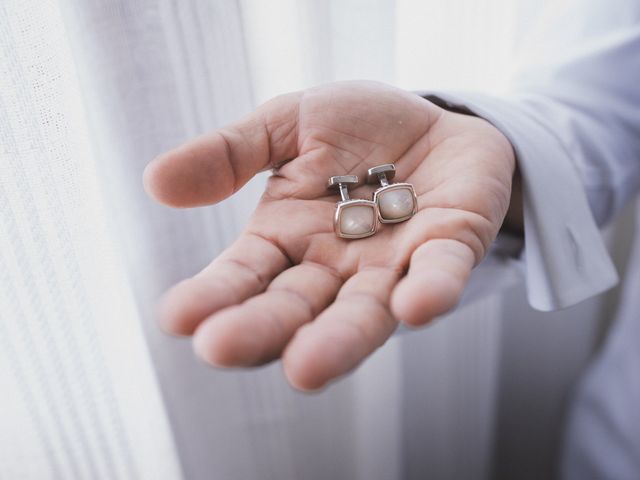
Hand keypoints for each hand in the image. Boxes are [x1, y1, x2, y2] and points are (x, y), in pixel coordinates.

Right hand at [144, 81, 514, 390]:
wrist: (431, 119)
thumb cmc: (355, 129)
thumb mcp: (286, 125)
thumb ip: (230, 153)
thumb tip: (156, 182)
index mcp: (287, 238)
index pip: (244, 276)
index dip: (213, 296)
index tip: (176, 318)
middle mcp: (334, 265)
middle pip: (296, 308)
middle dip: (262, 329)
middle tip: (220, 348)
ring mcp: (391, 264)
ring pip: (362, 313)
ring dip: (337, 340)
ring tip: (304, 369)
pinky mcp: (449, 246)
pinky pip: (438, 273)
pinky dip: (428, 291)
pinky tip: (411, 307)